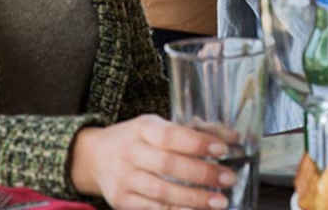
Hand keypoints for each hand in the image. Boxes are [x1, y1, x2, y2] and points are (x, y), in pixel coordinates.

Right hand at [69, 115, 233, 209]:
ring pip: (162, 191)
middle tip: (227, 179)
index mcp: (142, 128)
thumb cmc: (135, 140)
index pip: (171, 135)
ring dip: (194, 199)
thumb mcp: (157, 126)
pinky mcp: (122, 201)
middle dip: (202, 174)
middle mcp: (131, 153)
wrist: (95, 157)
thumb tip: (232, 137)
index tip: (222, 150)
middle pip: (168, 165)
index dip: (197, 143)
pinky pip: (154, 209)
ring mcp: (125, 179)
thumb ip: (193, 131)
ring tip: (218, 202)